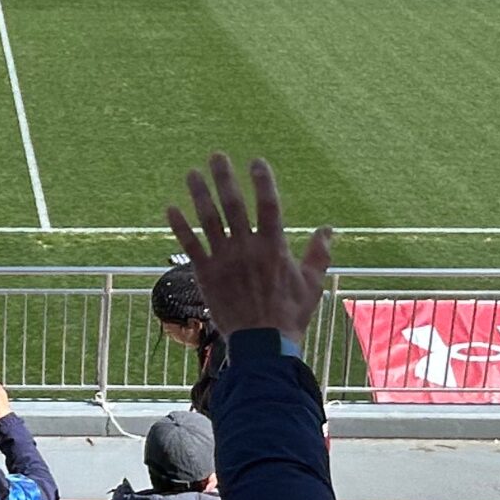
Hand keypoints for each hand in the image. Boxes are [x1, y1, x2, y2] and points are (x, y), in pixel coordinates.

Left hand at [165, 154, 333, 340]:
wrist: (262, 344)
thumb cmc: (290, 314)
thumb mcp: (312, 283)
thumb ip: (319, 253)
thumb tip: (328, 229)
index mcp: (274, 247)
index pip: (269, 204)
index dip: (263, 181)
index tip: (256, 161)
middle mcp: (247, 248)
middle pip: (234, 205)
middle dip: (225, 178)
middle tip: (216, 156)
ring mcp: (224, 260)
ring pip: (209, 220)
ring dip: (199, 194)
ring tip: (192, 173)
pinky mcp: (205, 274)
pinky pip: (190, 246)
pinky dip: (180, 226)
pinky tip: (171, 208)